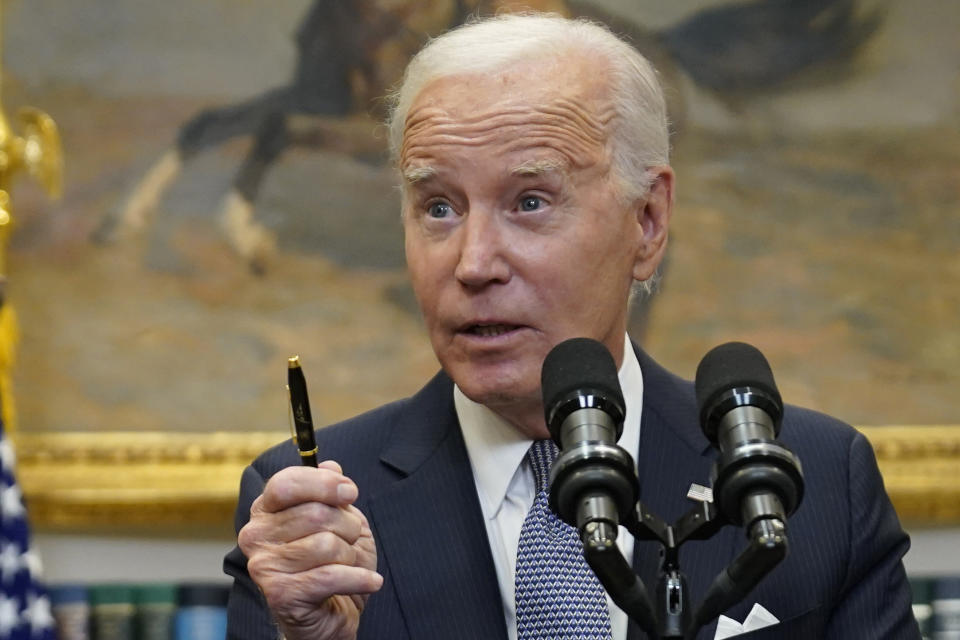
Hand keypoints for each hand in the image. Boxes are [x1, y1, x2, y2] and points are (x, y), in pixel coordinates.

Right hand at [238, 461, 381, 639]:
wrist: (331, 614)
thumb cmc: (332, 562)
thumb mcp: (338, 519)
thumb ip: (330, 491)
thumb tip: (331, 466)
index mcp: (266, 510)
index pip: (287, 483)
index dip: (324, 484)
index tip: (350, 492)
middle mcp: (256, 536)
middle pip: (316, 513)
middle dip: (347, 526)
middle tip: (349, 541)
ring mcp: (264, 566)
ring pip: (326, 545)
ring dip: (350, 555)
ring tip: (347, 564)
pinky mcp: (281, 594)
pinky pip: (332, 575)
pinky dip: (360, 578)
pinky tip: (369, 581)